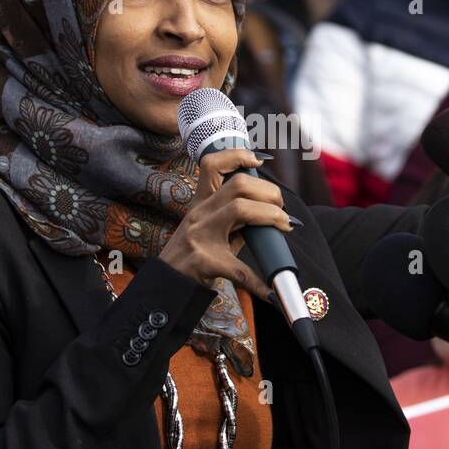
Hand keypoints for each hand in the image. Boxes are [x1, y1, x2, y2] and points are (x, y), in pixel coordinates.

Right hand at [159, 148, 290, 301]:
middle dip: (268, 192)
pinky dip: (259, 282)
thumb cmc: (192, 253)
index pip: (212, 165)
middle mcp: (199, 214)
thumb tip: (268, 209)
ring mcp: (200, 237)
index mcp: (201, 203)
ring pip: (239, 210)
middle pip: (237, 185)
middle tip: (281, 209)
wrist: (166, 283)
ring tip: (282, 227)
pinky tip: (271, 292)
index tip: (258, 161)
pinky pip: (239, 269)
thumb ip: (235, 217)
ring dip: (270, 215)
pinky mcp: (204, 263)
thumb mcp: (209, 228)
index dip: (237, 156)